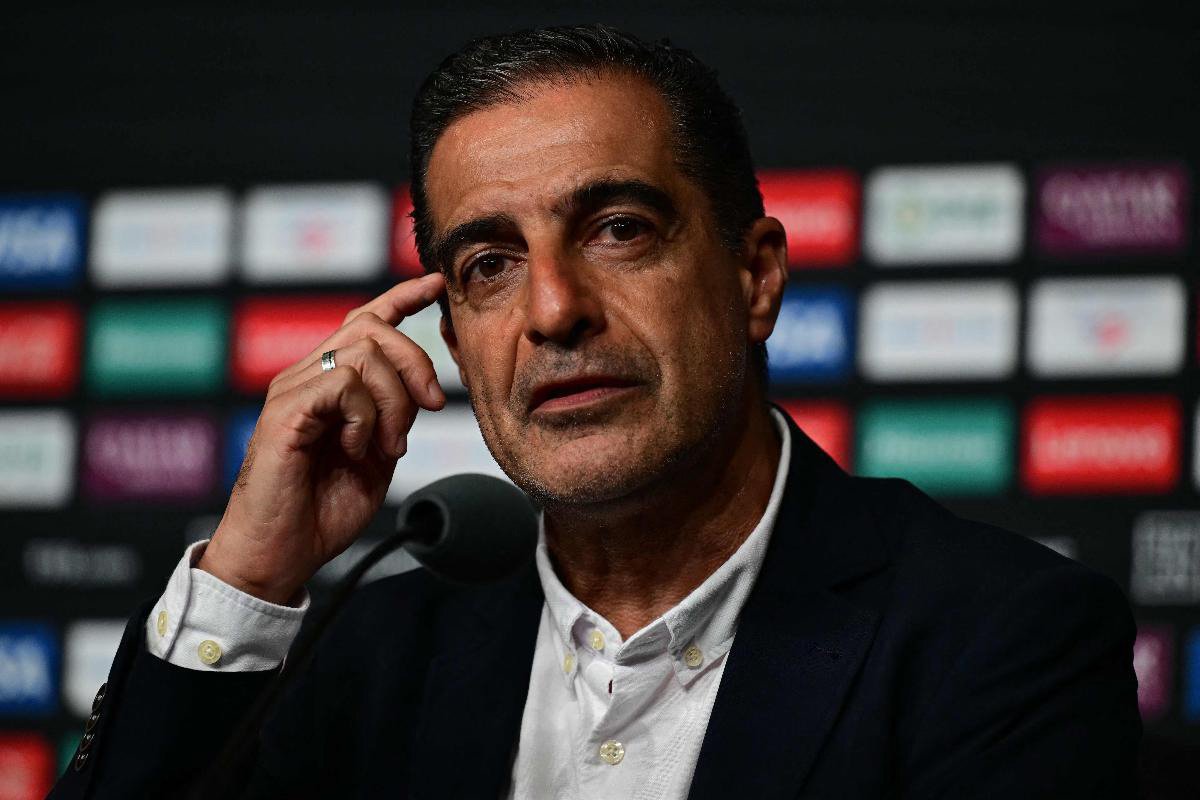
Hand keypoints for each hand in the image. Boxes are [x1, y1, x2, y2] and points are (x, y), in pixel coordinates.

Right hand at [198, 272, 447, 603]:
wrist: (281, 554)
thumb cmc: (322, 510)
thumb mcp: (376, 455)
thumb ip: (395, 416)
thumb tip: (422, 390)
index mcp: (329, 383)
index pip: (365, 321)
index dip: (403, 298)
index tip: (436, 286)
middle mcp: (306, 377)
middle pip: (372, 328)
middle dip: (416, 361)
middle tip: (432, 408)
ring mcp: (292, 391)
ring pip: (363, 353)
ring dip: (394, 400)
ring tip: (387, 445)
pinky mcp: (285, 413)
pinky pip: (342, 383)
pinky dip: (364, 416)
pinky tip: (357, 449)